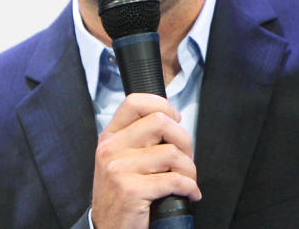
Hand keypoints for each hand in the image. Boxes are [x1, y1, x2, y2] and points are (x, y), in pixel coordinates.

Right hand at [90, 93, 201, 228]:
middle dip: (184, 140)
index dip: (162, 105)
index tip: (175, 120)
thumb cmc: (120, 196)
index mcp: (109, 138)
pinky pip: (174, 180)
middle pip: (160, 122)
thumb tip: (172, 121)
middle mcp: (111, 150)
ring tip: (187, 180)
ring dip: (189, 169)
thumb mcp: (120, 161)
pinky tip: (188, 193)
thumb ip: (138, 139)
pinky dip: (189, 187)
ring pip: (172, 153)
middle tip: (186, 157)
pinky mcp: (131, 190)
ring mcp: (119, 169)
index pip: (135, 102)